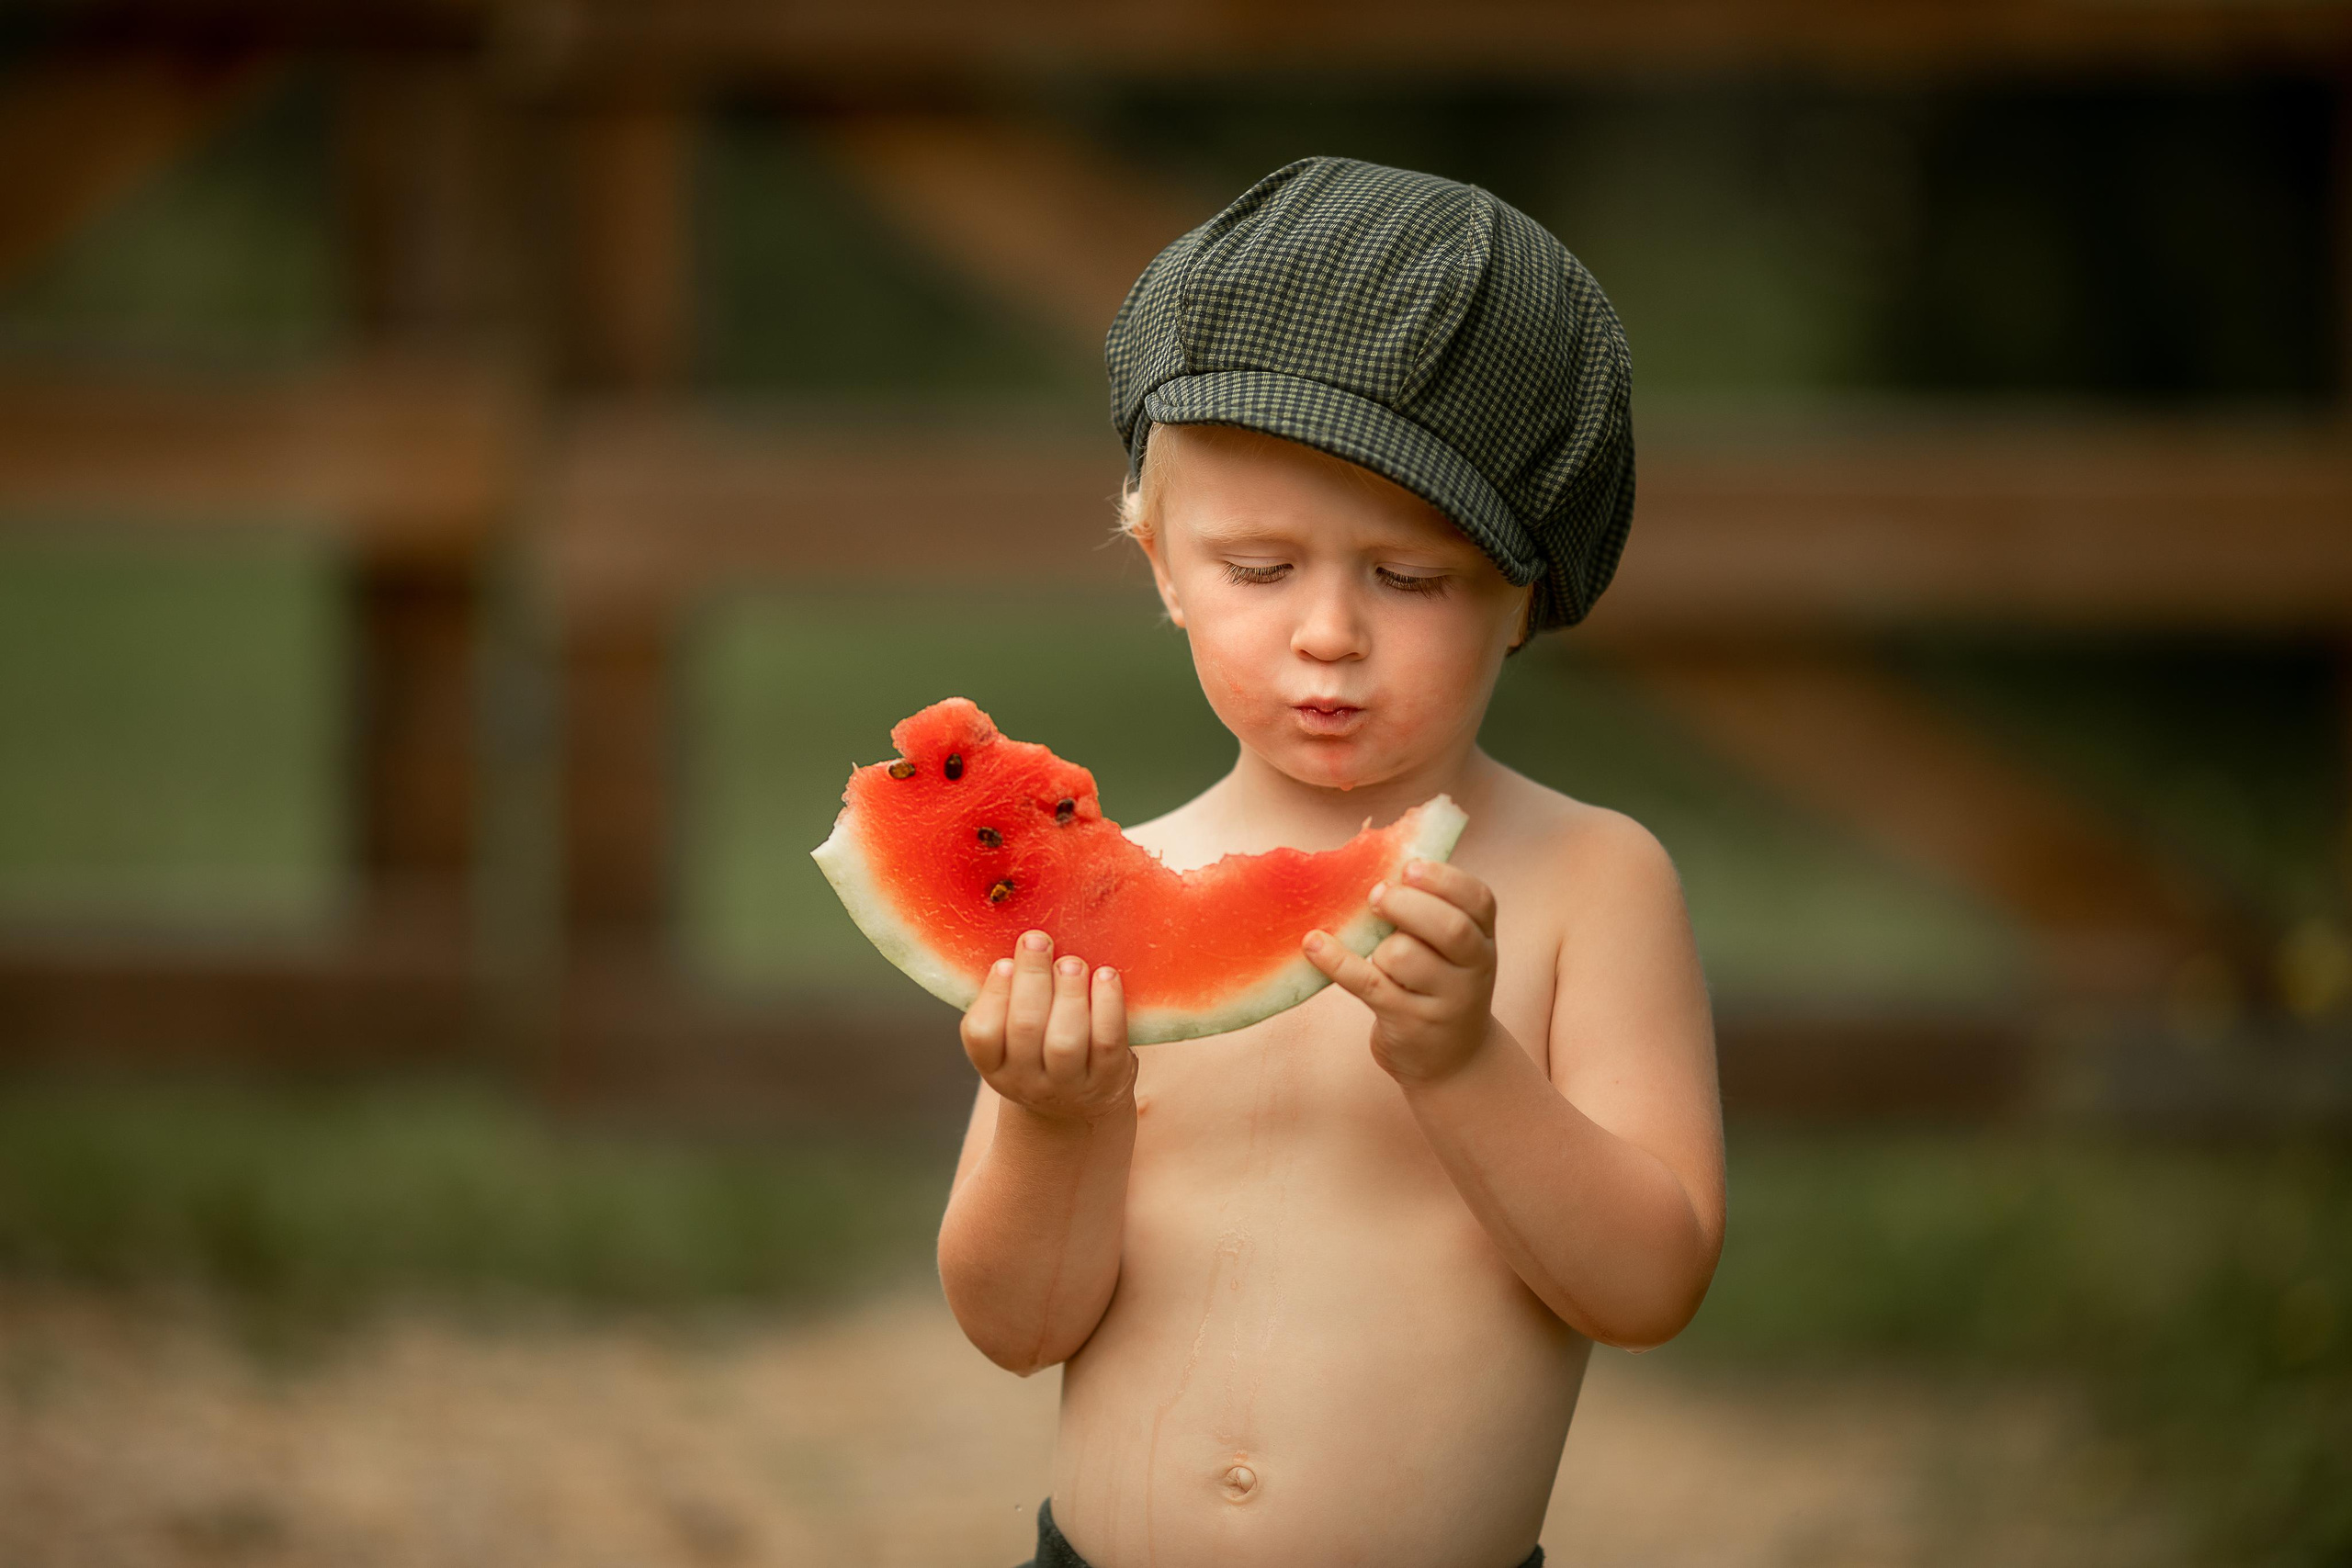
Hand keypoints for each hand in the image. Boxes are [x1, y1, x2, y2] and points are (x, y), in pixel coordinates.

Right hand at [960, 930, 1135, 1122]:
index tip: (1005, 961)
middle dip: (1033, 978)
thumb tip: (1021, 940)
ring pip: (1066, 1041)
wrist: (1079, 1108)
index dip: (993, 995)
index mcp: (993, 1064)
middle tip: (1038, 941)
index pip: (981, 1034)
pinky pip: (1108, 1042)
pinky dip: (1108, 1005)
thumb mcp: (1013, 1036)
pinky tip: (1107, 976)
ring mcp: (1068, 1086)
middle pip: (1025, 1028)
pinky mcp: (1107, 1081)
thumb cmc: (1041, 1050)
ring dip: (1069, 993)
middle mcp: (1026, 1081)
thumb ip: (1010, 997)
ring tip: (1072, 963)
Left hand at [1304, 858, 1498, 1084]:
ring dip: (1378, 947)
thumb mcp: (1451, 952)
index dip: (1443, 878)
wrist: (1453, 1063)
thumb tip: (1376, 867)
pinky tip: (1312, 944)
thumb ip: (1429, 912)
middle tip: (1376, 897)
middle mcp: (1474, 969)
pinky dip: (1336, 961)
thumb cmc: (1439, 987)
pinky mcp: (1409, 1023)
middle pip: (1447, 927)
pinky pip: (1367, 983)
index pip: (1477, 899)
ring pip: (1402, 956)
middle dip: (1407, 904)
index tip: (1408, 867)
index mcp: (1484, 939)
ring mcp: (1445, 1001)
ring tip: (1377, 954)